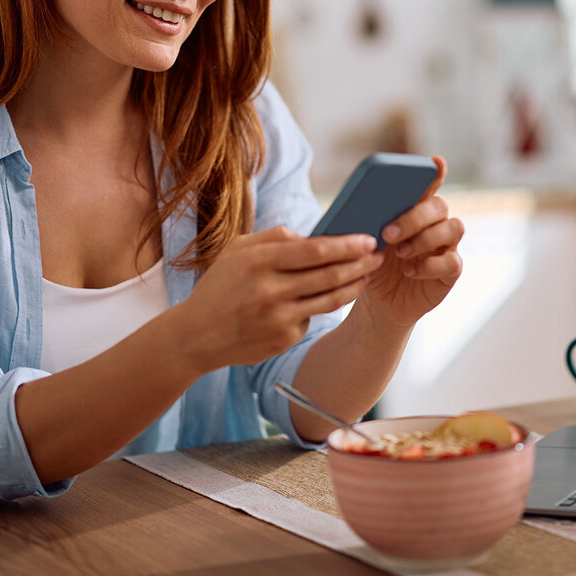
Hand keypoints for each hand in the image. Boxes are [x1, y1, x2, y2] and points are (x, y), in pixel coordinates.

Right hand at [176, 227, 384, 371]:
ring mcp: (278, 318)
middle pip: (330, 275)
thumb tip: (314, 236)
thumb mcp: (238, 250)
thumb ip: (275, 237)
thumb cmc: (220, 286)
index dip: (347, 245)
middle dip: (361, 264)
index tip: (368, 239)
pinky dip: (321, 306)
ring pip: (330, 300)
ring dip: (355, 286)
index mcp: (259, 261)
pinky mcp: (283, 339)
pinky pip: (311, 318)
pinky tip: (325, 298)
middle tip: (379, 255)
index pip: (316, 250)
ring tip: (367, 275)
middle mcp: (270, 290)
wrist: (196, 335)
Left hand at [357, 156, 463, 330]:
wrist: (380, 303)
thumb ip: (360, 222)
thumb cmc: (372, 264)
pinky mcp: (450, 270)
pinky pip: (452, 261)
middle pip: (440, 205)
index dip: (435, 172)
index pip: (430, 183)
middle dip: (414, 217)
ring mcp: (446, 246)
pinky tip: (410, 272)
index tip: (435, 162)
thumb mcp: (362, 242)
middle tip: (388, 233)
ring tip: (401, 253)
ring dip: (425, 238)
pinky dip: (430, 265)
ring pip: (453, 228)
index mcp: (413, 208)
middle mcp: (435, 222)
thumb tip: (348, 210)